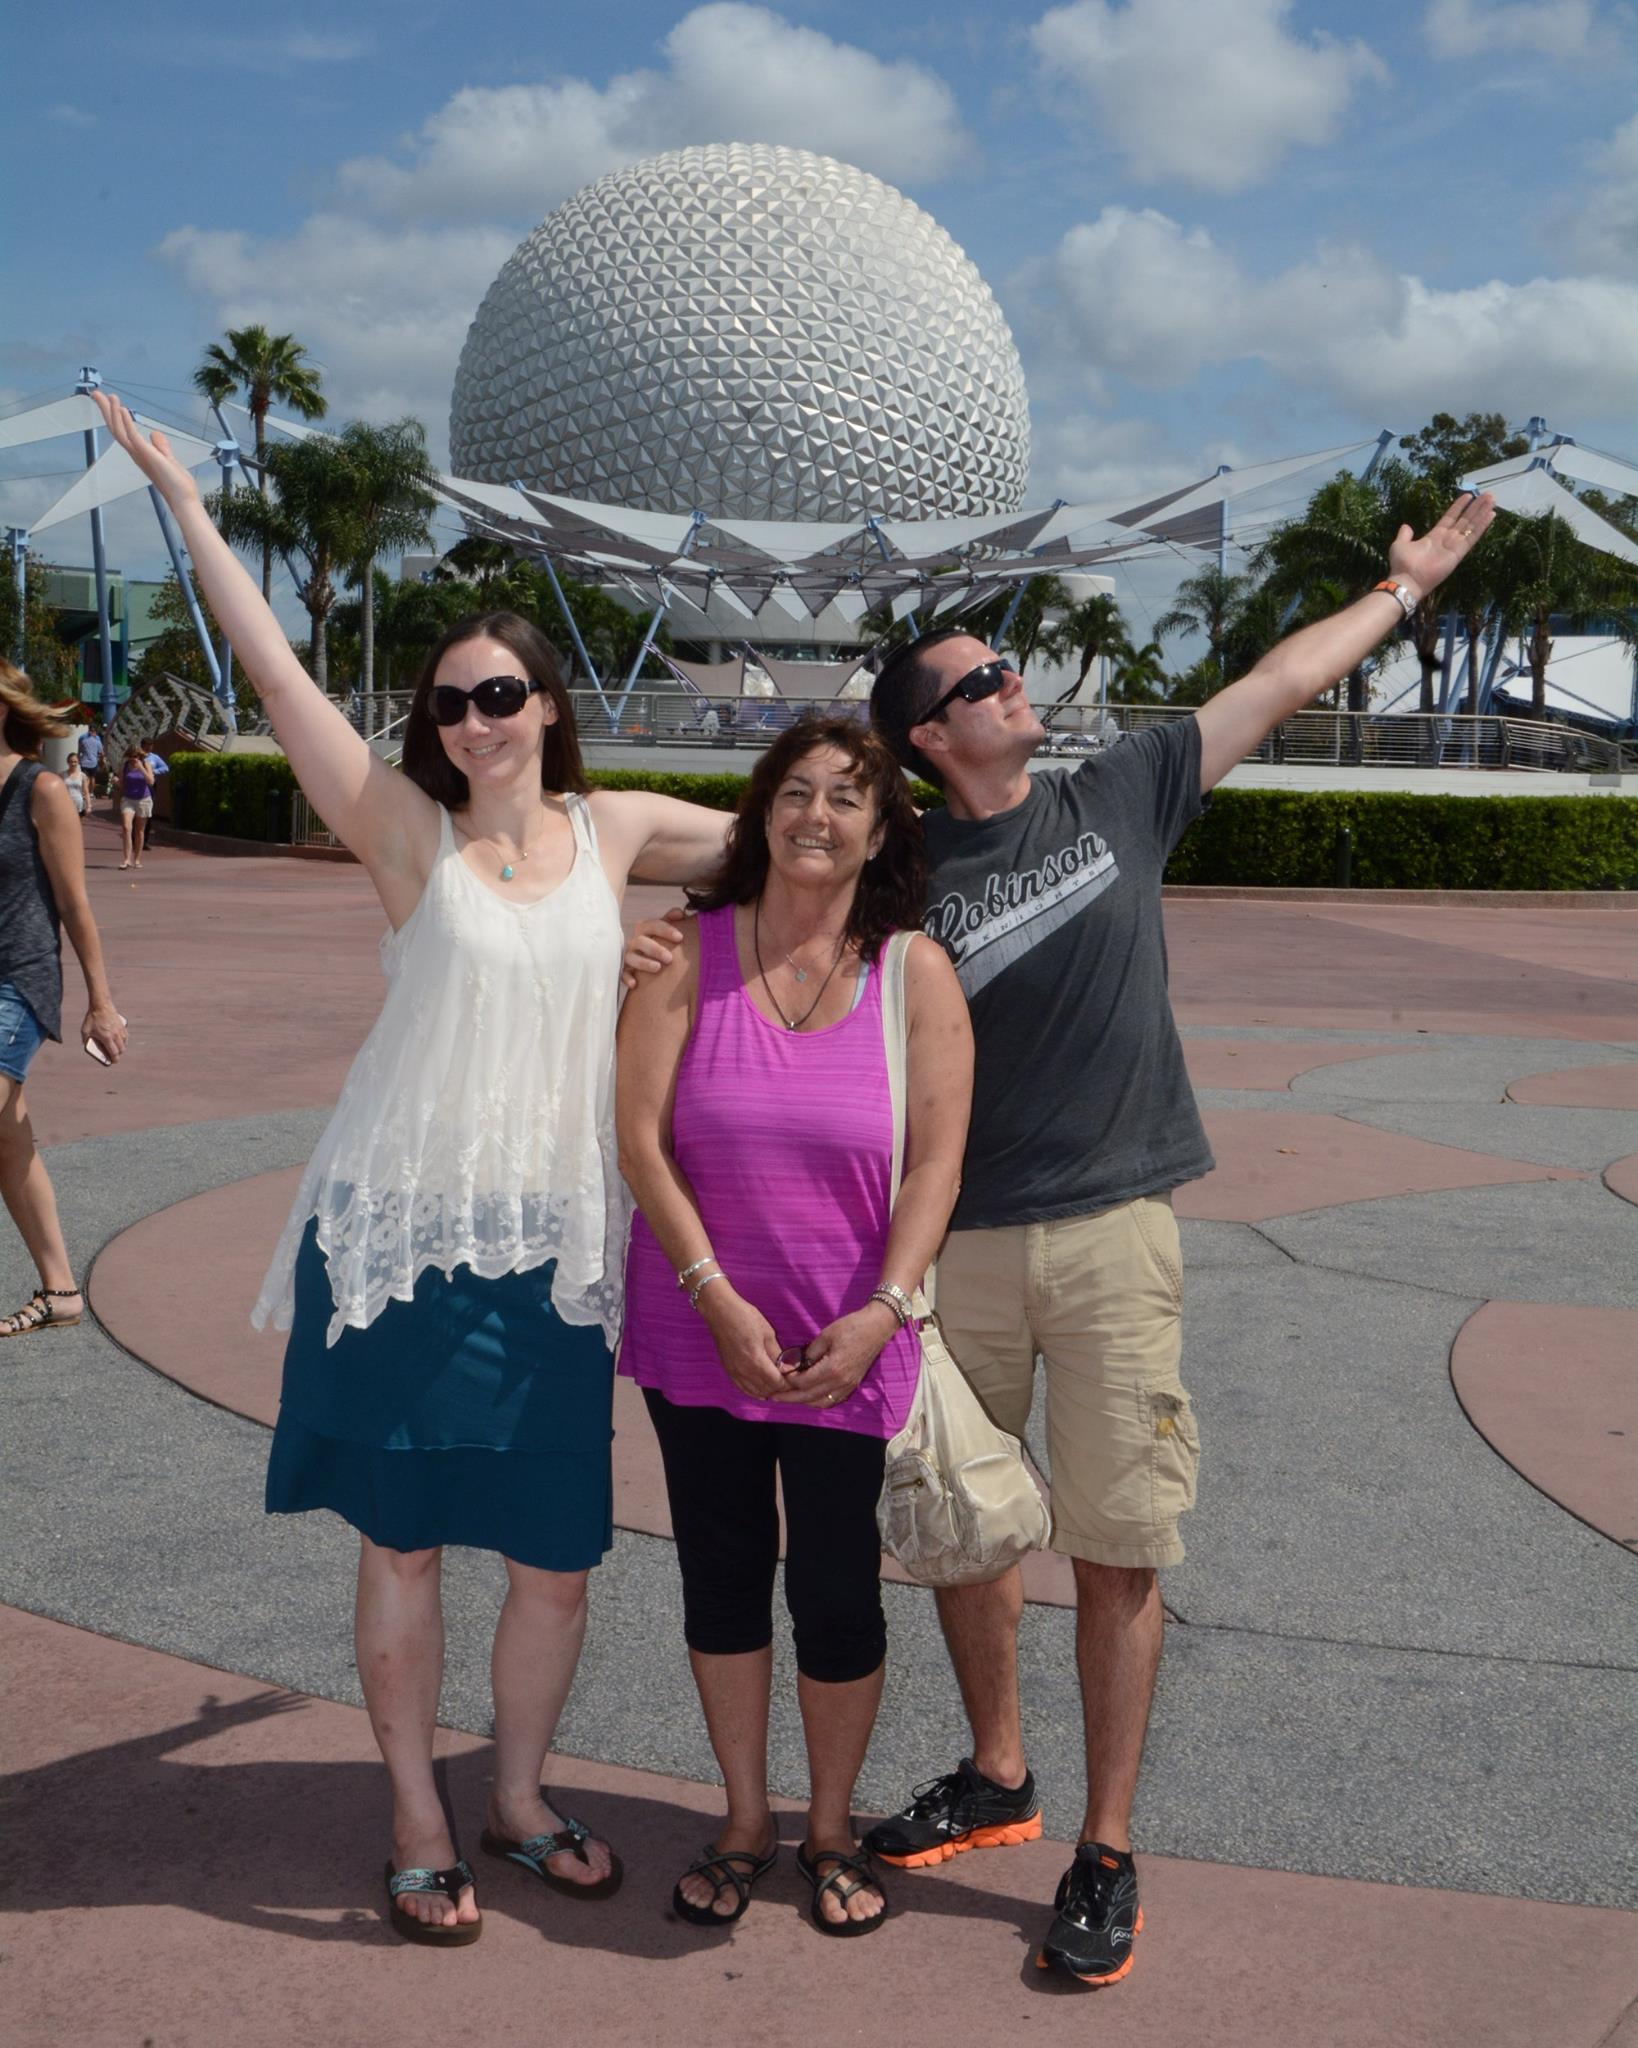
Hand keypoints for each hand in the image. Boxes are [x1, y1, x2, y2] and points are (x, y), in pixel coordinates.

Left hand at [83, 1001, 125, 1064]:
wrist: (101, 1005)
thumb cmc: (92, 1017)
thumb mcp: (85, 1030)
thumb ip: (86, 1039)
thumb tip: (87, 1045)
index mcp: (106, 1038)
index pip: (114, 1052)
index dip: (114, 1059)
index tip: (113, 1062)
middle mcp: (115, 1035)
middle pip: (121, 1049)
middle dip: (118, 1054)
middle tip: (113, 1055)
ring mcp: (120, 1030)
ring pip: (125, 1043)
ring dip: (121, 1047)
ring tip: (116, 1047)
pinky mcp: (122, 1025)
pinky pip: (126, 1036)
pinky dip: (124, 1040)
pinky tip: (120, 1039)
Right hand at [88, 390, 202, 514]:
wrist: (183, 499)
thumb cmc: (177, 483)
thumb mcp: (168, 459)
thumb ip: (160, 446)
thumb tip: (154, 433)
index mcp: (139, 453)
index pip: (121, 430)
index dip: (113, 415)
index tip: (108, 399)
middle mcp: (135, 453)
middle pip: (115, 428)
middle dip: (105, 410)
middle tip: (96, 393)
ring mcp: (139, 454)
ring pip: (119, 430)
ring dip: (113, 412)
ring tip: (110, 396)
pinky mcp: (146, 455)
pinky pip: (132, 436)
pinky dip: (126, 422)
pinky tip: (122, 409)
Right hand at [621, 905, 688, 989]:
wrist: (643, 957)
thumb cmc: (657, 941)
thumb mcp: (662, 930)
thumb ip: (670, 920)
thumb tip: (680, 912)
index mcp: (644, 930)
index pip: (653, 925)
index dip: (666, 930)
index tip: (680, 937)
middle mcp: (634, 942)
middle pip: (641, 941)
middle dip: (655, 949)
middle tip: (670, 958)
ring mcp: (628, 956)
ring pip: (631, 957)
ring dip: (644, 962)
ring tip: (658, 968)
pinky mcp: (623, 970)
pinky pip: (622, 974)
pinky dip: (627, 978)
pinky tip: (634, 984)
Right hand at [697, 1284, 791, 1399]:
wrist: (720, 1311)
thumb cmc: (745, 1317)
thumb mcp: (768, 1333)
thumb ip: (777, 1354)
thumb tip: (787, 1368)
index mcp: (756, 1360)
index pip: (777, 1382)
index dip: (788, 1383)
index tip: (796, 1378)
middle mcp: (744, 1371)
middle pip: (767, 1390)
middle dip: (780, 1387)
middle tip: (789, 1380)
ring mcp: (734, 1372)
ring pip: (755, 1392)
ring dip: (768, 1391)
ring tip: (778, 1384)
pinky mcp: (728, 1370)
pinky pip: (743, 1388)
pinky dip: (754, 1391)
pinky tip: (762, 1390)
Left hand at [770, 1304, 896, 1408]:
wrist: (877, 1327)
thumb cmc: (851, 1327)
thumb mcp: (826, 1335)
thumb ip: (809, 1352)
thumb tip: (794, 1363)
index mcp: (832, 1369)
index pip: (803, 1382)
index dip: (788, 1380)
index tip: (778, 1375)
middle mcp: (840, 1382)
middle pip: (809, 1397)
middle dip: (790, 1398)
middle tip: (774, 1397)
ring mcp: (848, 1385)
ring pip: (821, 1402)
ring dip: (804, 1402)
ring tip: (790, 1397)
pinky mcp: (852, 1384)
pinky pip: (832, 1400)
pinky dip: (818, 1400)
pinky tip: (809, 1396)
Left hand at [1388, 491, 1495, 599]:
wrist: (1407, 580)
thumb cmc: (1403, 564)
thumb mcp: (1400, 544)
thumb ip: (1405, 535)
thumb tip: (1406, 526)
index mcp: (1434, 536)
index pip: (1450, 517)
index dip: (1459, 507)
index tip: (1468, 496)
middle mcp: (1447, 540)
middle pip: (1465, 520)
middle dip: (1476, 507)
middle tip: (1487, 495)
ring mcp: (1454, 546)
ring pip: (1471, 525)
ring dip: (1482, 512)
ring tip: (1491, 500)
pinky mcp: (1459, 552)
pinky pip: (1473, 537)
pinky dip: (1482, 525)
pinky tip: (1491, 515)